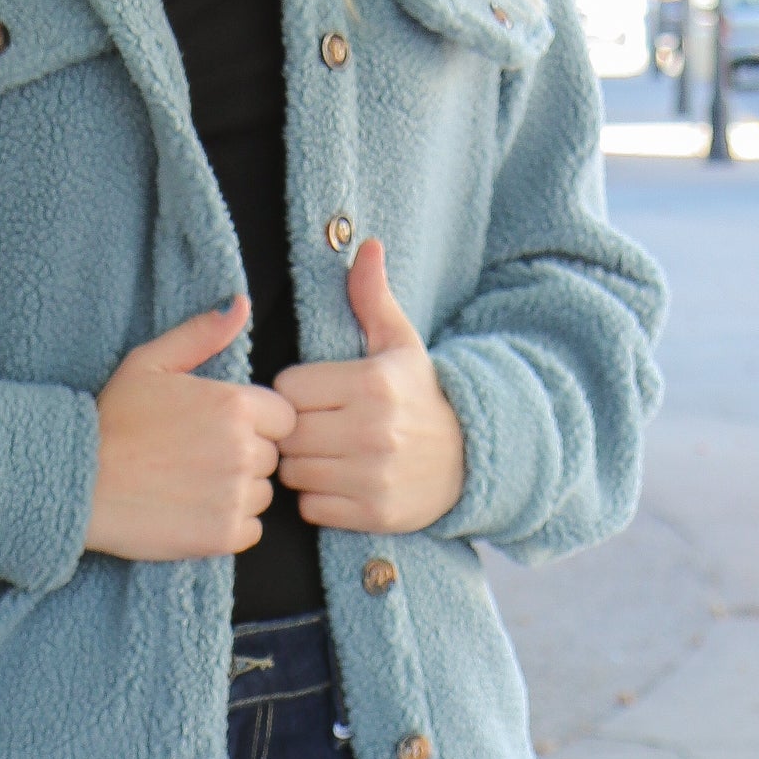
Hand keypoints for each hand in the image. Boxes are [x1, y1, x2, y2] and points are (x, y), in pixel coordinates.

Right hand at [85, 295, 299, 560]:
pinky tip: (192, 512)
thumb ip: (201, 334)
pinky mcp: (224, 535)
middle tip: (195, 459)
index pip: (283, 417)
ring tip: (190, 486)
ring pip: (261, 494)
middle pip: (271, 456)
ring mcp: (236, 494)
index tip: (216, 430)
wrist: (77, 483)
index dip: (254, 424)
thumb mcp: (150, 362)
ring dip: (236, 492)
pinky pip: (251, 530)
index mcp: (235, 404)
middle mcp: (244, 449)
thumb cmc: (111, 420)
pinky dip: (228, 526)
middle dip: (243, 457)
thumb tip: (241, 305)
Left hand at [274, 240, 464, 533]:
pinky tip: (339, 481)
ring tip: (327, 453)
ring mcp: (373, 475)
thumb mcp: (401, 345)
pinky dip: (318, 498)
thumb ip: (373, 298)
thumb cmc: (421, 396)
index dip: (296, 392)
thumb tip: (366, 245)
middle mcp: (372, 431)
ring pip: (294, 472)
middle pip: (287, 433)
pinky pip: (312, 507)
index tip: (316, 395)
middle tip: (317, 426)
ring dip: (302, 465)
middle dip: (295, 430)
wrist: (471, 457)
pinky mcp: (374, 513)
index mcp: (372, 383)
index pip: (289, 388)